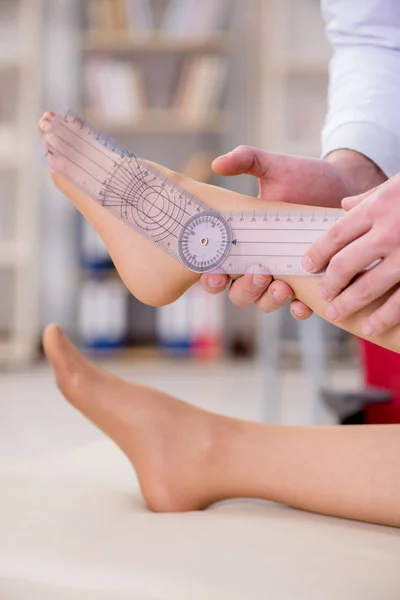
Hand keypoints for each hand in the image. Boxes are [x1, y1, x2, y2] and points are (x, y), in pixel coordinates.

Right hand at [200, 146, 376, 318]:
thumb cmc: (303, 177)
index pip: (215, 267)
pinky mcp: (308, 282)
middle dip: (245, 289)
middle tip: (259, 273)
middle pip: (239, 292)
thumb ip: (245, 160)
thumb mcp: (273, 166)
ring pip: (265, 302)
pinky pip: (298, 307)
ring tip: (282, 286)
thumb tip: (217, 163)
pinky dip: (298, 309)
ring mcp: (282, 276)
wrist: (342, 185)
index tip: (214, 271)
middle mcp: (257, 264)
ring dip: (269, 300)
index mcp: (241, 242)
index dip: (210, 277)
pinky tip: (301, 303)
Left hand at [302, 174, 399, 336]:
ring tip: (337, 314)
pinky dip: (384, 318)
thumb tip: (344, 206)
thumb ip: (369, 198)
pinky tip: (372, 327)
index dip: (318, 253)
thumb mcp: (397, 185)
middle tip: (325, 294)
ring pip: (368, 288)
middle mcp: (390, 232)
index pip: (336, 236)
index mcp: (378, 208)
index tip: (309, 265)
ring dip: (348, 305)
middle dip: (330, 283)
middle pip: (345, 265)